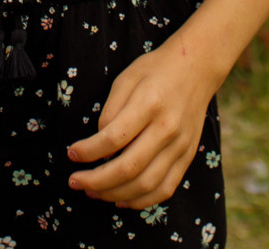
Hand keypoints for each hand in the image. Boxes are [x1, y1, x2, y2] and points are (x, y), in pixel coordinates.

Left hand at [66, 42, 218, 208]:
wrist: (197, 68)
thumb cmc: (156, 70)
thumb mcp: (126, 78)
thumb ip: (110, 111)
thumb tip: (98, 145)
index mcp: (149, 103)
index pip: (113, 138)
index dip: (88, 151)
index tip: (72, 154)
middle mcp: (167, 128)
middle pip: (128, 167)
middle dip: (96, 180)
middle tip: (75, 181)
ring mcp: (180, 146)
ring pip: (145, 184)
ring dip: (114, 194)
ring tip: (93, 192)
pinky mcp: (187, 156)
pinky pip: (165, 189)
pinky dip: (141, 201)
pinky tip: (121, 199)